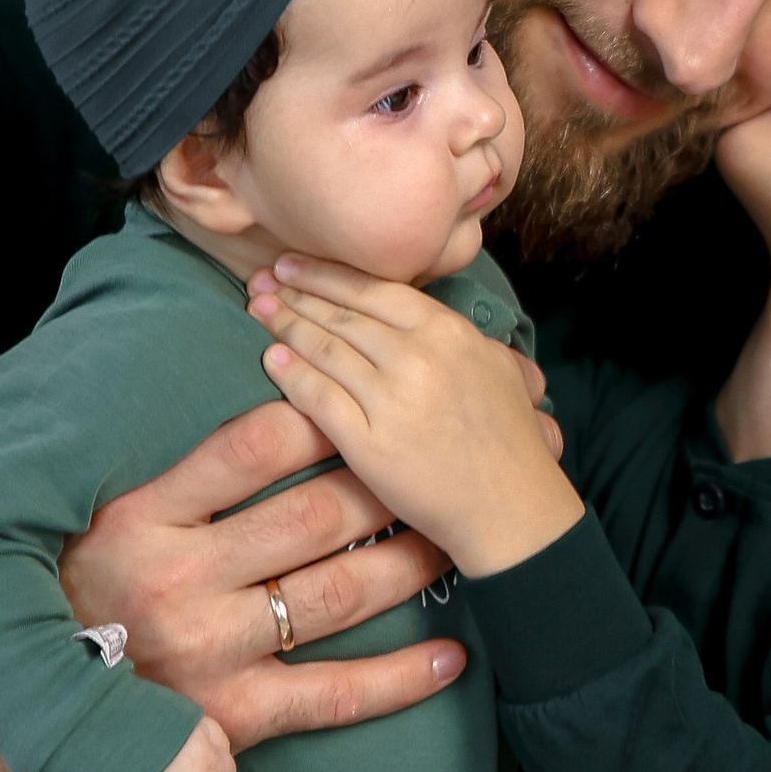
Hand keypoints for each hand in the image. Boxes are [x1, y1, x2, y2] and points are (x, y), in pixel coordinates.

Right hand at [59, 400, 468, 749]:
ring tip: (450, 537)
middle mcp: (177, 581)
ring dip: (406, 563)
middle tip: (431, 466)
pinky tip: (452, 656)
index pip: (248, 448)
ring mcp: (209, 652)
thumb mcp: (104, 516)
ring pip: (335, 595)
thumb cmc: (82, 589)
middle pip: (309, 519)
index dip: (318, 418)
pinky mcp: (234, 715)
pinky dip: (401, 678)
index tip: (363, 400)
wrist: (29, 702)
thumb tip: (273, 399)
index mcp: (142, 518)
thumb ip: (180, 474)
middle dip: (383, 486)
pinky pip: (335, 693)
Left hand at [250, 261, 582, 576]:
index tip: (292, 263)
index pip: (375, 289)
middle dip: (296, 293)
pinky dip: (291, 375)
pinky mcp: (370, 442)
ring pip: (326, 350)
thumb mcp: (496, 366)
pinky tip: (270, 359)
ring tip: (258, 310)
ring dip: (286, 326)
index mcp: (450, 332)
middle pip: (343, 315)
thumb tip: (417, 314)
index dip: (327, 274)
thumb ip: (454, 335)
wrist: (513, 508)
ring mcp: (393, 399)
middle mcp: (419, 356)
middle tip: (260, 280)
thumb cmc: (510, 440)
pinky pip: (319, 398)